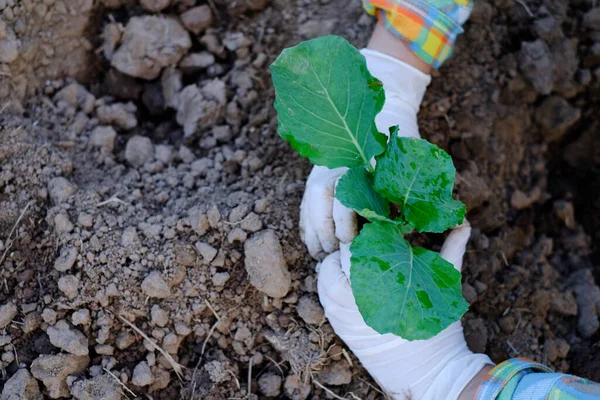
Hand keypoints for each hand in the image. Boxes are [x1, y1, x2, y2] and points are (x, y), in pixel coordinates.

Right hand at [300, 49, 430, 258]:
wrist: (389, 106)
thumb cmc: (403, 144)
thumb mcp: (407, 168)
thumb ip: (405, 194)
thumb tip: (410, 229)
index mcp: (358, 165)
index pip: (343, 200)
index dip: (345, 226)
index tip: (349, 244)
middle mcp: (335, 165)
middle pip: (320, 202)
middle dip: (323, 231)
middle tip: (331, 254)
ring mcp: (323, 168)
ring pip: (309, 201)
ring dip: (312, 230)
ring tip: (318, 253)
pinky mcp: (317, 172)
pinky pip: (305, 200)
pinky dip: (305, 221)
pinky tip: (310, 240)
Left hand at [317, 223, 492, 399]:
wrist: (429, 373)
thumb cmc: (439, 329)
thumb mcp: (442, 285)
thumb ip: (450, 249)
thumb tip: (463, 221)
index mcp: (376, 283)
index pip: (359, 241)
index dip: (370, 229)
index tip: (381, 224)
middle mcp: (350, 296)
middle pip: (339, 253)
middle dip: (353, 243)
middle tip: (370, 238)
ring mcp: (338, 311)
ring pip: (325, 271)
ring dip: (339, 260)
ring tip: (361, 257)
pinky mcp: (335, 322)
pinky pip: (323, 291)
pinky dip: (332, 279)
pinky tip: (351, 275)